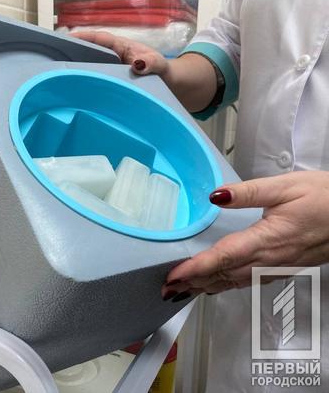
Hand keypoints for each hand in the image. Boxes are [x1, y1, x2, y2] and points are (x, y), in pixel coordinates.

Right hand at [71, 30, 217, 111]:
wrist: (171, 87)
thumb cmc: (164, 73)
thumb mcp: (160, 67)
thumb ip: (152, 64)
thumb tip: (138, 65)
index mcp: (122, 47)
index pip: (100, 38)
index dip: (83, 37)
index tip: (67, 38)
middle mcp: (114, 56)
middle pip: (90, 51)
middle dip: (73, 52)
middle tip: (54, 58)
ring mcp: (111, 69)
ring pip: (91, 65)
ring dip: (77, 68)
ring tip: (58, 74)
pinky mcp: (111, 81)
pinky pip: (96, 79)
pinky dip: (85, 82)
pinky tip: (73, 90)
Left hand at [161, 171, 328, 300]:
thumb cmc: (325, 198)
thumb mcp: (286, 187)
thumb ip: (247, 192)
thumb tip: (215, 196)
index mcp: (266, 239)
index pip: (222, 257)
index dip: (195, 268)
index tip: (173, 276)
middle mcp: (269, 260)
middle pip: (224, 275)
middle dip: (193, 283)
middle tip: (166, 289)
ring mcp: (277, 267)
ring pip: (235, 282)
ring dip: (207, 287)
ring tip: (182, 291)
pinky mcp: (284, 268)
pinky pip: (249, 282)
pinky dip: (227, 286)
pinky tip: (216, 286)